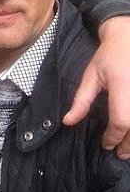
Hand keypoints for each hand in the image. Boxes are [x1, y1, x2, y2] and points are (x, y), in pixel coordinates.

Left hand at [63, 16, 129, 158]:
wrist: (128, 38)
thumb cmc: (108, 56)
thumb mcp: (91, 76)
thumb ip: (81, 100)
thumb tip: (68, 122)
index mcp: (124, 86)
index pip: (121, 121)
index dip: (113, 136)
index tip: (105, 144)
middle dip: (128, 144)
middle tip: (119, 153)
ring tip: (128, 149)